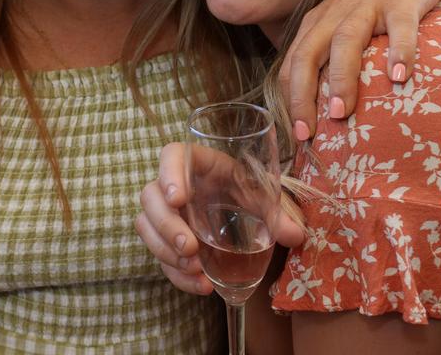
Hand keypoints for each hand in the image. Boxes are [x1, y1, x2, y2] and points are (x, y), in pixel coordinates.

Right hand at [135, 143, 304, 295]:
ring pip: (146, 227)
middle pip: (150, 197)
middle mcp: (174, 185)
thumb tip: (294, 235)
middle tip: (190, 248)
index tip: (178, 199)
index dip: (168, 172)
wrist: (242, 213)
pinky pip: (158, 257)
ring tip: (196, 268)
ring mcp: (165, 213)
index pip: (172, 154)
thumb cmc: (247, 193)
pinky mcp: (165, 240)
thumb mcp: (263, 198)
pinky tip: (201, 285)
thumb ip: (278, 213)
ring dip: (166, 252)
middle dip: (166, 225)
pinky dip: (177, 275)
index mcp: (198, 164)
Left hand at [280, 0, 440, 139]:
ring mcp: (367, 5)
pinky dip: (399, 51)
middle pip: (308, 54)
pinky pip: (400, 27)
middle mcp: (335, 14)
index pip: (292, 65)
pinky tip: (400, 77)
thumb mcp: (342, 29)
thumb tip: (327, 118)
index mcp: (316, 25)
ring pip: (345, 41)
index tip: (297, 137)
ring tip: (342, 112)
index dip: (290, 100)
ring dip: (341, 78)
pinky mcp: (401, 0)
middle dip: (304, 94)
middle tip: (309, 132)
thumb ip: (331, 63)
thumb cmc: (373, 6)